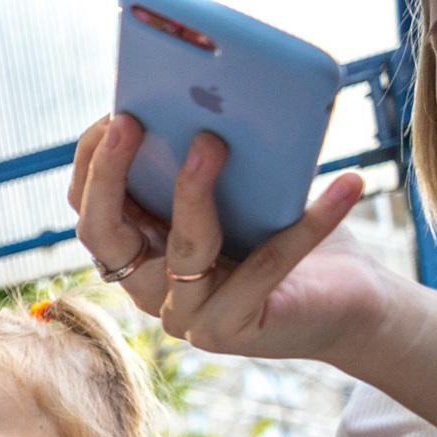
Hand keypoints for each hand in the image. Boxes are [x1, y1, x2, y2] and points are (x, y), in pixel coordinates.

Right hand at [71, 115, 377, 365]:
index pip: (92, 213)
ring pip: (182, 248)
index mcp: (140, 253)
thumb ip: (208, 167)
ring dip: (193, 192)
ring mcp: (186, 315)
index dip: (91, 167)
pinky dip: (309, 225)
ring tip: (218, 143)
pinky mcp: (231, 330)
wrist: (344, 302)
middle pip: (105, 235)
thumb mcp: (240, 194)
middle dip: (108, 176)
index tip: (113, 116)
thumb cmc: (286, 235)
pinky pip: (266, 269)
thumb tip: (204, 107)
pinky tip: (345, 184)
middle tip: (129, 123)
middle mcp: (149, 289)